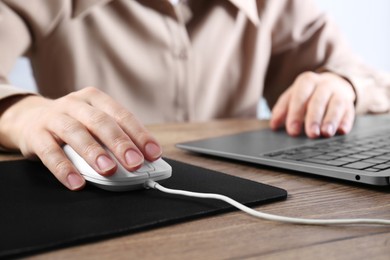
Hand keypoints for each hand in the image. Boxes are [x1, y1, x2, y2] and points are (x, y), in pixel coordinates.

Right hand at [0, 87, 161, 189]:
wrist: (28, 119)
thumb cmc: (72, 124)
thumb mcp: (94, 124)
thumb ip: (114, 139)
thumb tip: (140, 162)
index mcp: (96, 100)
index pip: (122, 115)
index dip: (139, 134)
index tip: (153, 153)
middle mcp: (75, 104)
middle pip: (101, 122)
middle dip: (120, 143)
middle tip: (135, 163)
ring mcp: (54, 117)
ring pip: (75, 133)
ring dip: (94, 152)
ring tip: (108, 170)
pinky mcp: (35, 134)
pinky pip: (50, 152)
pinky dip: (64, 168)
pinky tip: (76, 182)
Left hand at [270, 72, 355, 137]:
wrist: (333, 83)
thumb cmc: (308, 94)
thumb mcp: (292, 97)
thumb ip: (282, 110)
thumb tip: (273, 125)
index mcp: (306, 81)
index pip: (300, 96)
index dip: (296, 114)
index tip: (293, 130)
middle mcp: (324, 84)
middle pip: (318, 100)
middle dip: (314, 118)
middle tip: (311, 134)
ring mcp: (339, 93)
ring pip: (336, 105)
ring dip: (331, 120)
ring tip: (326, 133)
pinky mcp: (350, 103)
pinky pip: (349, 112)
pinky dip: (346, 121)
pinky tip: (341, 131)